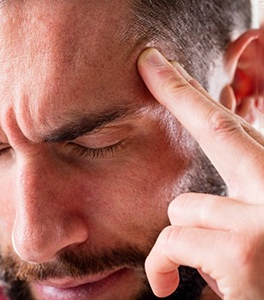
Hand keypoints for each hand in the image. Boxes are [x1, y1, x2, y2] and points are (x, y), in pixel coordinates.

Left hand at [137, 48, 263, 299]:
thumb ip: (235, 200)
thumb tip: (198, 189)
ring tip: (200, 264)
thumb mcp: (257, 226)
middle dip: (178, 89)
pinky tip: (171, 285)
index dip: (195, 93)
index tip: (163, 66)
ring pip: (183, 207)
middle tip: (149, 61)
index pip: (233, 126)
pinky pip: (171, 240)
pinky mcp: (242, 251)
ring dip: (181, 236)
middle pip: (217, 126)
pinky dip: (161, 263)